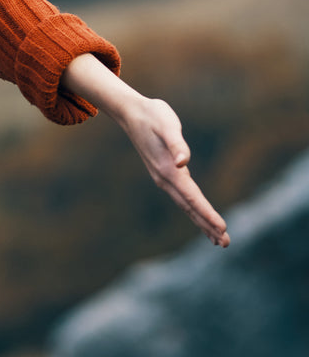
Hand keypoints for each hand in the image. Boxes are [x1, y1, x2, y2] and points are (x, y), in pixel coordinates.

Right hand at [63, 54, 230, 246]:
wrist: (132, 113)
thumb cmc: (153, 116)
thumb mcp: (167, 125)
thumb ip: (176, 143)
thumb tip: (184, 162)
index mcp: (168, 170)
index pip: (192, 197)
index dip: (207, 213)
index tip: (222, 228)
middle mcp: (165, 178)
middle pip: (189, 208)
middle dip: (207, 225)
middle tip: (225, 244)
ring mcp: (163, 178)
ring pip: (186, 205)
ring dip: (201, 222)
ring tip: (217, 238)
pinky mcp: (165, 174)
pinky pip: (183, 197)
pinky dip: (194, 210)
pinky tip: (200, 214)